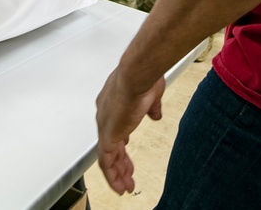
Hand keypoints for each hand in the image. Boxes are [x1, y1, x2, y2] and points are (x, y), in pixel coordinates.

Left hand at [95, 69, 165, 194]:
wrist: (137, 74)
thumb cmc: (143, 77)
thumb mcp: (152, 95)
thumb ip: (152, 107)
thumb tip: (156, 115)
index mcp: (113, 102)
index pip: (114, 126)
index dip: (120, 141)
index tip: (126, 149)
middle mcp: (105, 114)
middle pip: (110, 144)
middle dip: (119, 161)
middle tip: (126, 174)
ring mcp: (105, 126)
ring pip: (107, 156)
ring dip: (116, 173)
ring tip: (124, 186)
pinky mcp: (108, 135)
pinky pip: (106, 161)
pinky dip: (112, 175)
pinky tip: (119, 185)